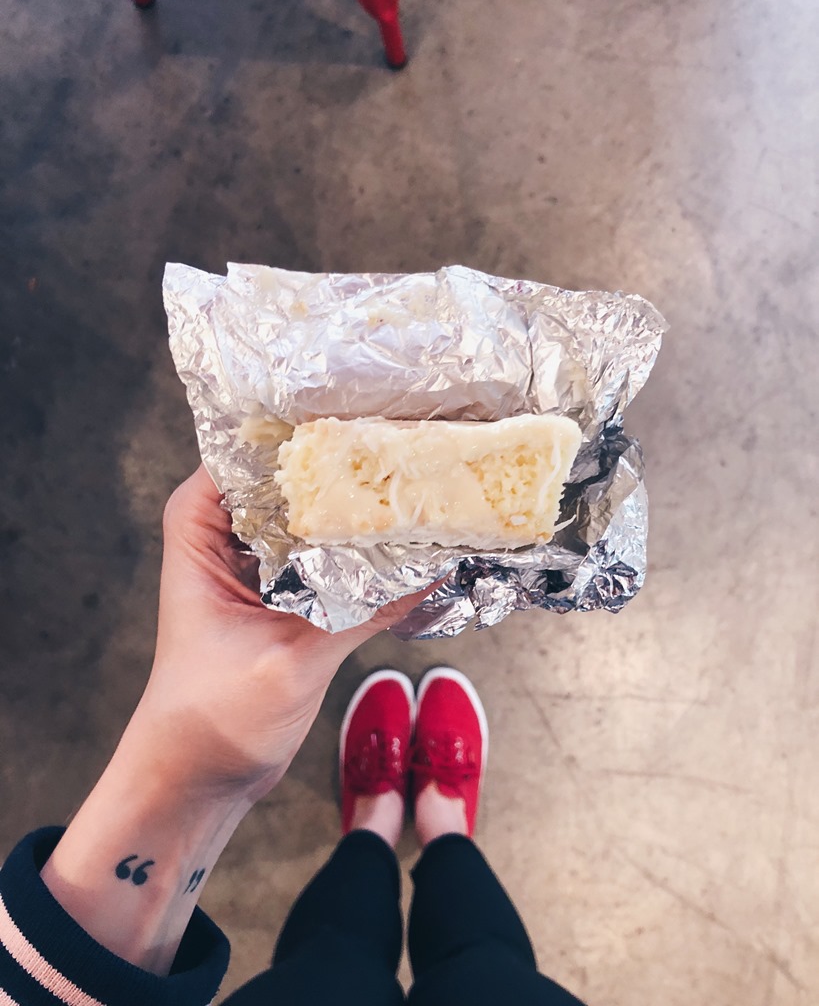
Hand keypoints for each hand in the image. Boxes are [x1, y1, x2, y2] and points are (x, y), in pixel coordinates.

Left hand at [41, 465, 434, 974]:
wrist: (199, 777)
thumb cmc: (211, 717)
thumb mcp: (291, 658)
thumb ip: (363, 610)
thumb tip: (435, 568)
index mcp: (202, 526)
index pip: (254, 449)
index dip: (310, 427)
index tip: (370, 409)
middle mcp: (230, 533)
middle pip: (294, 477)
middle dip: (349, 466)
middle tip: (414, 445)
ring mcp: (261, 564)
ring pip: (317, 517)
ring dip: (361, 513)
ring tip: (424, 487)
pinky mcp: (288, 594)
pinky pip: (331, 558)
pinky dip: (364, 555)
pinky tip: (412, 546)